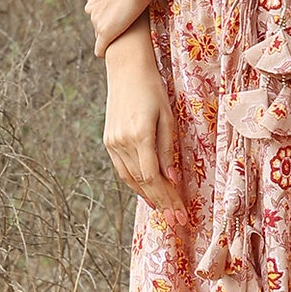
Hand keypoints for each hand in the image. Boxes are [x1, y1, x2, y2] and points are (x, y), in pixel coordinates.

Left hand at [84, 0, 156, 55]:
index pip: (96, 8)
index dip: (109, 11)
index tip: (121, 13)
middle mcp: (89, 7)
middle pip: (97, 22)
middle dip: (108, 24)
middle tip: (125, 26)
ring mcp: (96, 20)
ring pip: (100, 34)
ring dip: (110, 36)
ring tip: (124, 39)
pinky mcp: (105, 32)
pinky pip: (100, 49)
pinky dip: (104, 51)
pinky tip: (110, 54)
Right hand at [101, 24, 187, 221]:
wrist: (125, 69)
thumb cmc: (153, 89)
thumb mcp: (167, 116)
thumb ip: (168, 149)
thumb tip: (172, 178)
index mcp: (140, 136)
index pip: (155, 178)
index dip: (168, 199)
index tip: (181, 214)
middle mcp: (122, 142)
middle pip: (143, 183)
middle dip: (161, 204)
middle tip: (176, 222)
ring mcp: (112, 142)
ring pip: (130, 179)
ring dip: (148, 197)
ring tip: (164, 211)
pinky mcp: (108, 140)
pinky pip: (122, 169)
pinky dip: (136, 183)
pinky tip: (147, 191)